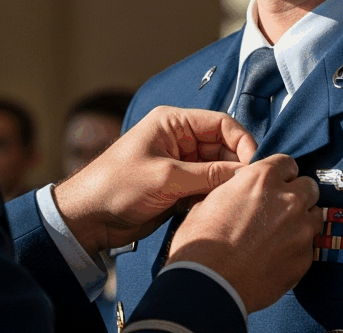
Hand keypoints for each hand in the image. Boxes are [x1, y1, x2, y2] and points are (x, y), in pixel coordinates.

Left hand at [53, 106, 257, 255]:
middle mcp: (179, 140)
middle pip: (223, 147)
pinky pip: (207, 187)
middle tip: (248, 186)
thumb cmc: (115, 186)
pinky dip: (215, 196)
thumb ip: (207, 175)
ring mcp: (180, 164)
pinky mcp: (179, 187)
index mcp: (173, 124)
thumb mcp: (165, 177)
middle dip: (236, 165)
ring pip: (217, 170)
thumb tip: (245, 173)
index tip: (254, 164)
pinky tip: (218, 207)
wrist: (88, 218)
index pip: (221, 123)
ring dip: (226, 184)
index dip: (242, 142)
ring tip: (233, 198)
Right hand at [165, 154, 320, 312]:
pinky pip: (309, 245)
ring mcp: (301, 229)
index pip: (287, 163)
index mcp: (262, 178)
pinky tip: (277, 256)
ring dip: (301, 220)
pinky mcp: (305, 258)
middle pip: (309, 187)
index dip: (280, 174)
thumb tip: (240, 191)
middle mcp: (288, 199)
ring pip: (315, 215)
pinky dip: (297, 247)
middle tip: (279, 209)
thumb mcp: (209, 201)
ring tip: (280, 234)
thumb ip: (235, 190)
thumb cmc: (201, 243)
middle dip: (296, 194)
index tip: (274, 184)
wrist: (209, 285)